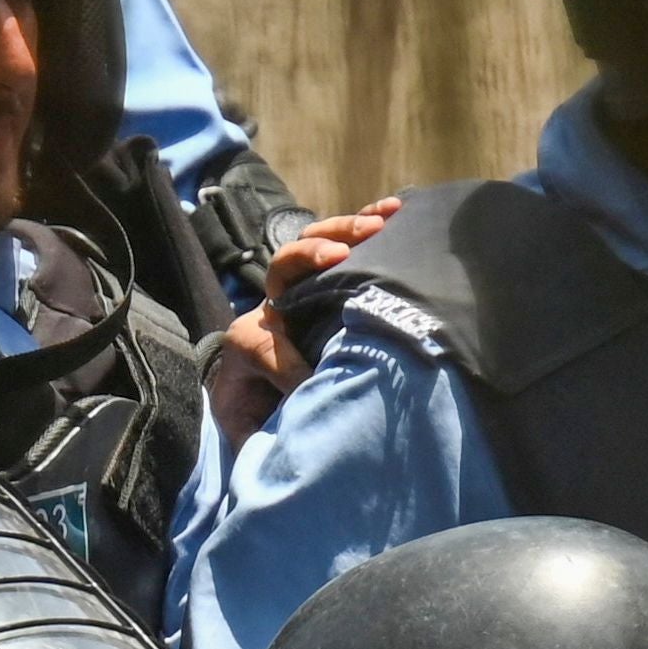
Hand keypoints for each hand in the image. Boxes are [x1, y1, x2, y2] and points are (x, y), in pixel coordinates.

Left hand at [208, 197, 403, 446]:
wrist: (258, 405)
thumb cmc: (263, 422)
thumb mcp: (254, 434)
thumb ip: (265, 433)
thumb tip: (294, 426)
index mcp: (250, 346)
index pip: (263, 341)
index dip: (284, 361)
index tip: (307, 384)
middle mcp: (275, 310)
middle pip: (285, 268)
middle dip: (310, 257)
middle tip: (340, 256)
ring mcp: (302, 292)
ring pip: (314, 247)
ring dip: (346, 231)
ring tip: (380, 224)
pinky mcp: (327, 285)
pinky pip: (344, 247)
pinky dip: (369, 228)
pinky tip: (397, 214)